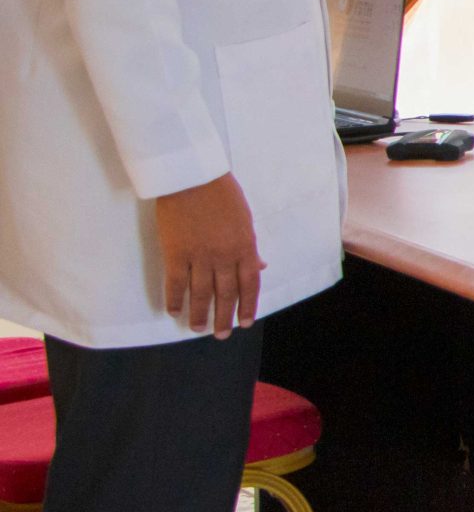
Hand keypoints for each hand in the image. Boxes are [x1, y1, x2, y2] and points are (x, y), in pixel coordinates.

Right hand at [154, 175, 263, 337]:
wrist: (192, 177)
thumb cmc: (222, 194)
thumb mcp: (245, 219)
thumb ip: (250, 246)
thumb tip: (260, 266)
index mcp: (245, 246)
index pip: (250, 284)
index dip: (248, 306)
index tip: (245, 323)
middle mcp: (224, 256)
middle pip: (226, 294)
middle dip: (225, 317)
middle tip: (221, 335)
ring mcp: (199, 256)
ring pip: (201, 293)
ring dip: (199, 314)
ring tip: (198, 329)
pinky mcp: (175, 252)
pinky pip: (175, 283)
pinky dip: (174, 299)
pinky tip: (173, 311)